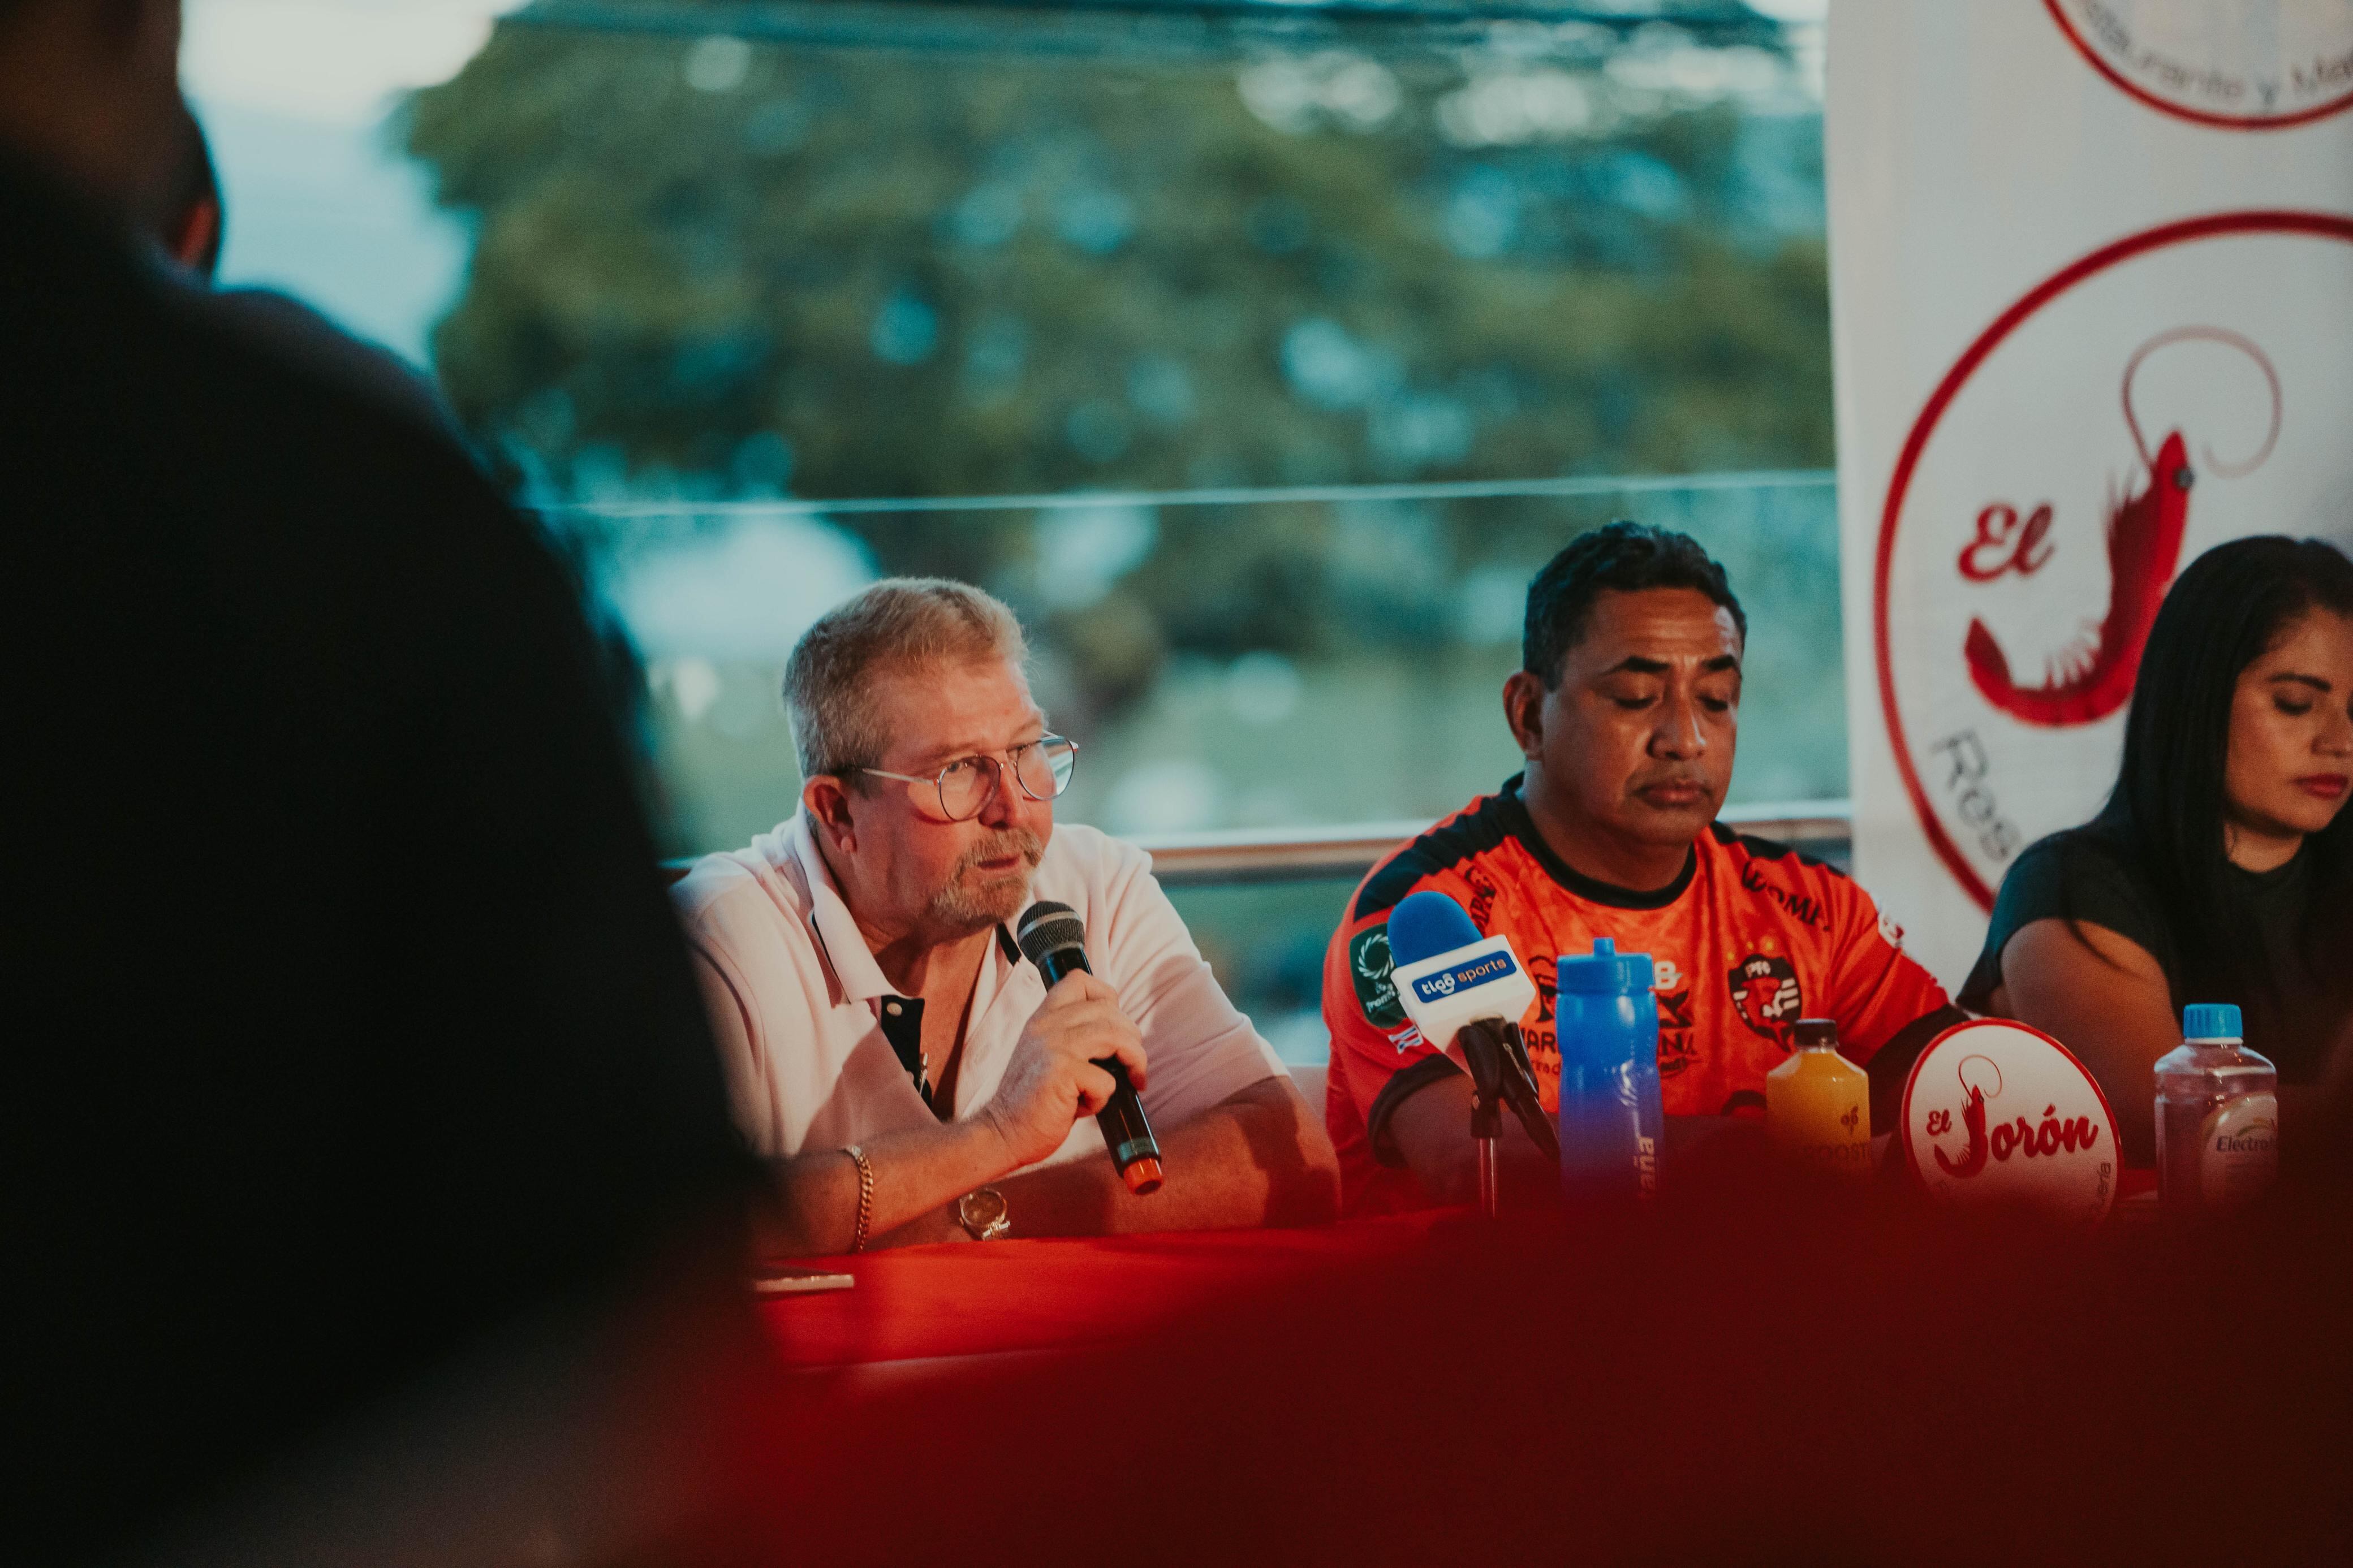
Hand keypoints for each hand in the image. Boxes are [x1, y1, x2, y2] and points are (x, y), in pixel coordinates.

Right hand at [980, 972, 1146, 1169]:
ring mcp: (1053, 1046)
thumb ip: (1075, 1037)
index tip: (1116, 1029)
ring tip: (1129, 1081)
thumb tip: (1122, 1035)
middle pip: (1110, 1010)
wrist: (1002, 1132)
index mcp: (1043, 1017)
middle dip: (1132, 1039)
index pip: (1080, 981)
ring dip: (1132, 1062)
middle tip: (1131, 1065)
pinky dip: (1104, 1097)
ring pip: (1115, 1037)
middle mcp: (1046, 1025)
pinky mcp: (1060, 1073)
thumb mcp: (1048, 1055)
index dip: (1108, 999)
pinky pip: (1106, 1079)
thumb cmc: (1033, 1100)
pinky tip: (1084, 1107)